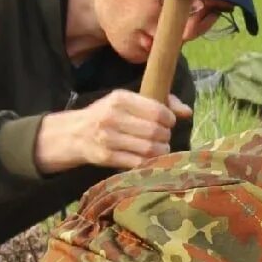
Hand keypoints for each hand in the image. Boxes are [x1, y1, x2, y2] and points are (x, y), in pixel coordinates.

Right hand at [32, 89, 188, 172]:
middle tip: (164, 138)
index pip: (158, 111)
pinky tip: (148, 158)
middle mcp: (112, 117)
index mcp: (120, 99)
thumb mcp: (128, 102)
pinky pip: (138, 163)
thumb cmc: (108, 115)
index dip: (170, 120)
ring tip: (159, 148)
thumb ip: (160, 102)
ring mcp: (107, 138)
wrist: (74, 134)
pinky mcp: (105, 157)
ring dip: (161, 151)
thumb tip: (187, 111)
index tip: (169, 123)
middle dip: (166, 137)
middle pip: (156, 132)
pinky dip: (148, 162)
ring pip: (149, 149)